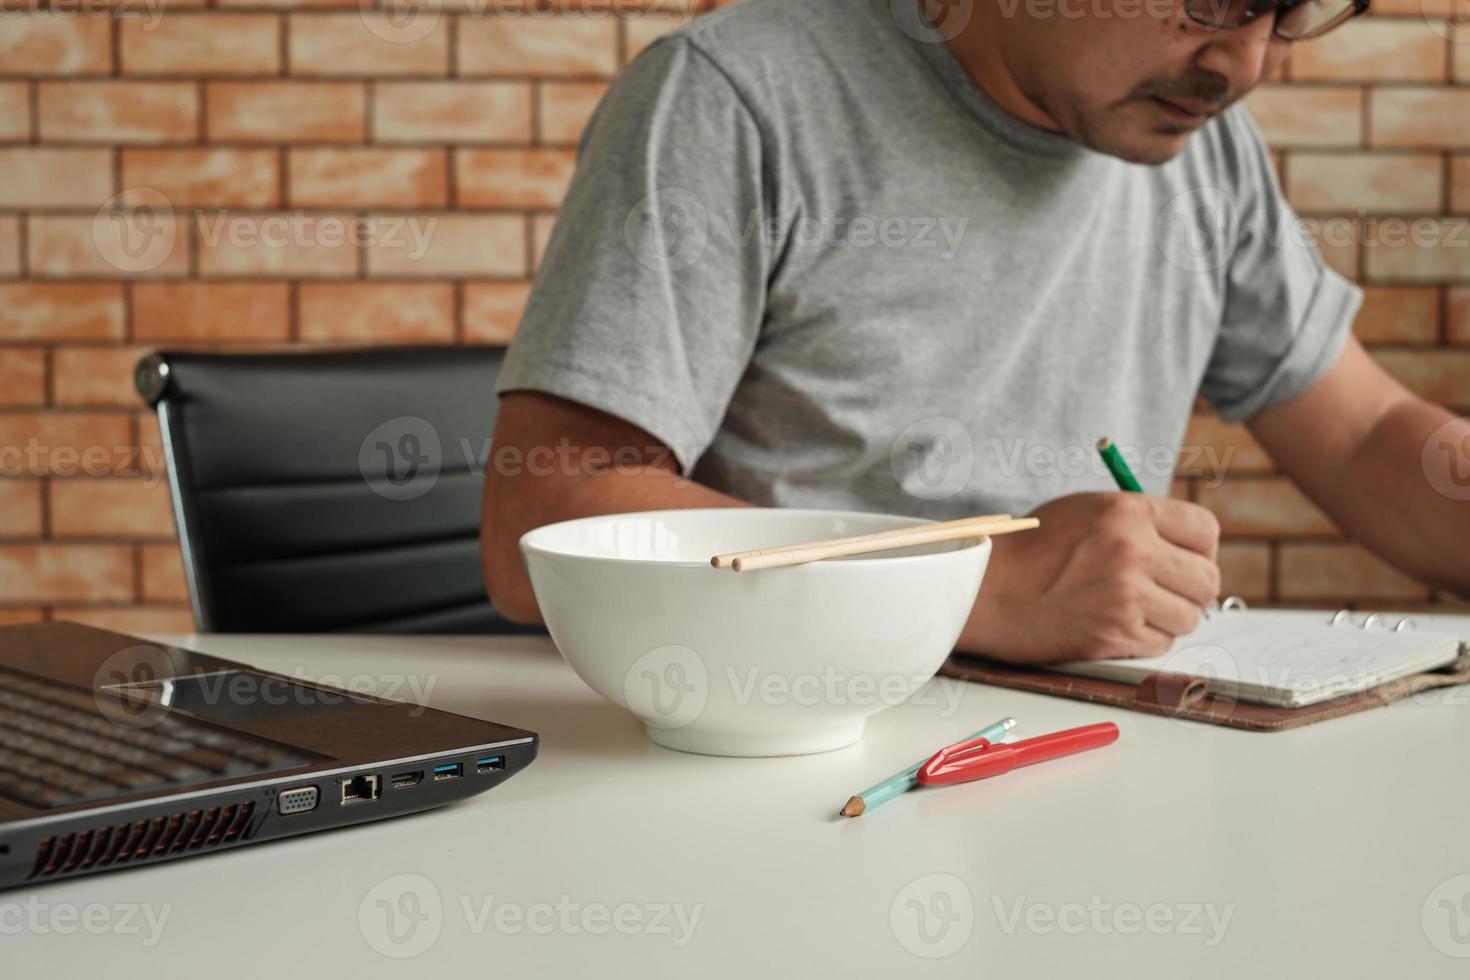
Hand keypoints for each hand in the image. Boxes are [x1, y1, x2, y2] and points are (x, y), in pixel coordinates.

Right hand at [959, 492, 1221, 664]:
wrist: (986, 590)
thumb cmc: (1032, 550)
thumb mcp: (1085, 512)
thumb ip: (1138, 523)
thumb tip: (1189, 550)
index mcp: (1127, 512)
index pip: (1205, 531)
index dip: (1200, 549)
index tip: (1184, 560)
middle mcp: (1132, 550)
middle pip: (1206, 579)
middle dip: (1191, 590)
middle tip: (1165, 592)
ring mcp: (1125, 595)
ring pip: (1189, 617)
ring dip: (1168, 618)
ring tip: (1133, 609)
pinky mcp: (1114, 633)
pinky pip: (1160, 644)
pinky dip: (1143, 640)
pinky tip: (1112, 625)